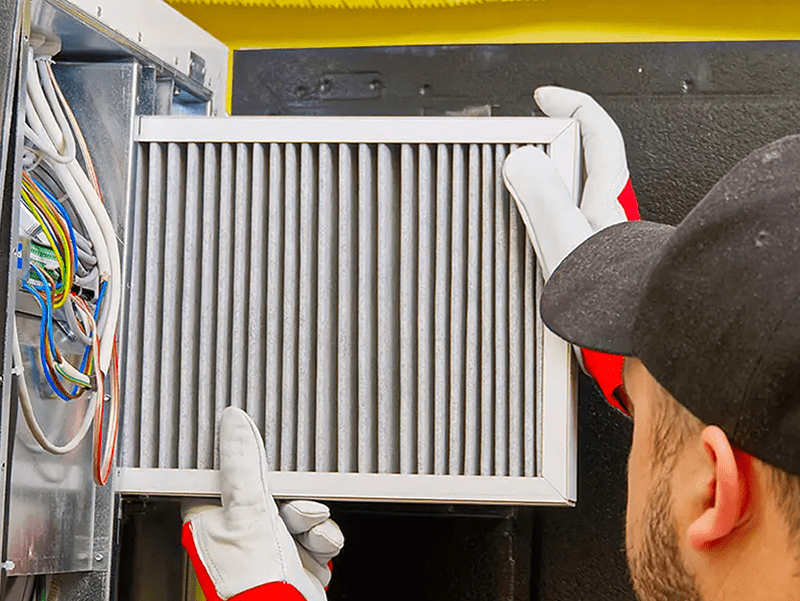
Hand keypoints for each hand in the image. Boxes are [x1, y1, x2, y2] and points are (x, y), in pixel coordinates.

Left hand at [181, 407, 342, 600]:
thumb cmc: (251, 580)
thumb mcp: (247, 509)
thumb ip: (243, 464)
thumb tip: (234, 422)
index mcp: (213, 520)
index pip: (228, 475)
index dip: (248, 463)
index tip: (263, 455)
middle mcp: (240, 534)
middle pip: (272, 491)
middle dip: (292, 497)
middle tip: (290, 503)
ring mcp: (270, 548)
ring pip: (299, 510)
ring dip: (310, 519)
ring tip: (305, 530)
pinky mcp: (298, 559)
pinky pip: (318, 532)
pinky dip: (323, 538)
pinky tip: (317, 547)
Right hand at [502, 86, 639, 412]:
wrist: (632, 345)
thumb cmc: (613, 301)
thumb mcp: (566, 240)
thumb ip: (542, 197)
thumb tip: (521, 161)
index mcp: (605, 200)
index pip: (598, 134)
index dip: (571, 105)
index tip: (543, 97)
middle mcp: (604, 216)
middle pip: (579, 163)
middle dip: (546, 150)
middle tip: (512, 149)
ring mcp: (596, 242)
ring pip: (564, 200)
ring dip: (538, 193)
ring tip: (506, 200)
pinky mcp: (586, 267)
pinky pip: (556, 233)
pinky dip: (537, 229)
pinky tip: (520, 246)